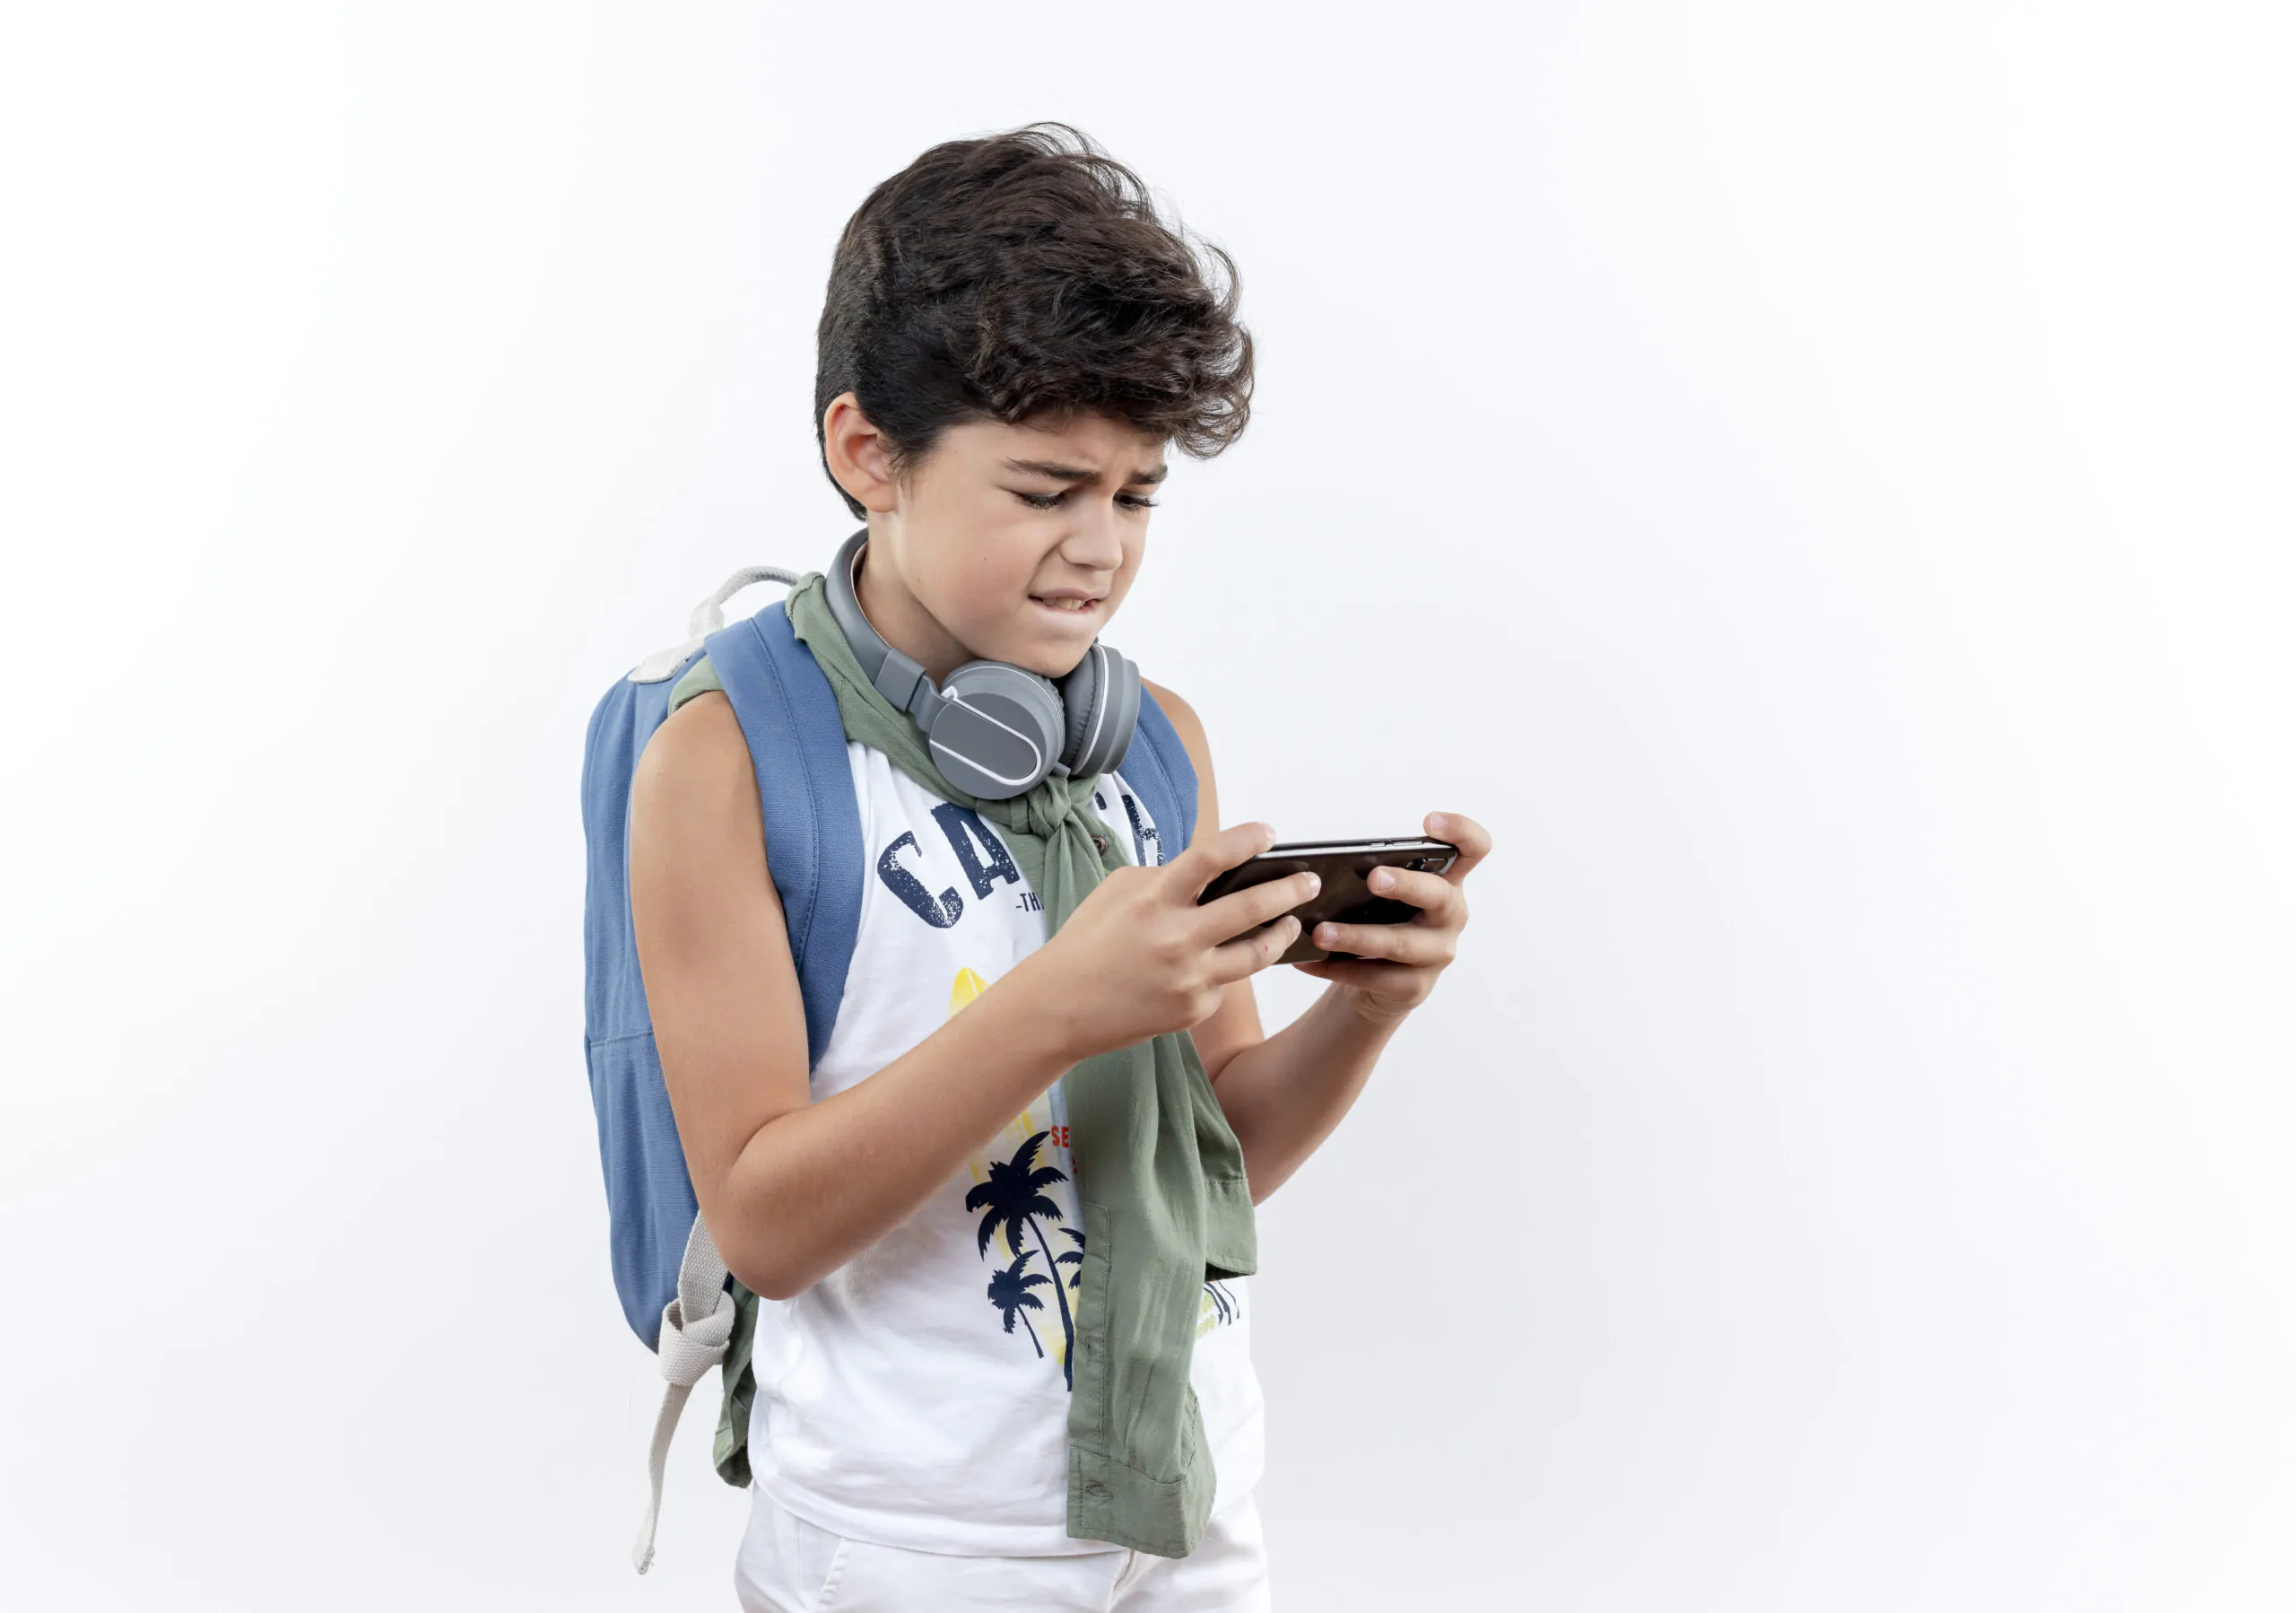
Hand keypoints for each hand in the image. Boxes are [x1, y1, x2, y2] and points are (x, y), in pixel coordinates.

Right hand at [1017, 820, 1321, 1062]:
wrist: (1060, 1007)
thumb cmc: (1088, 941)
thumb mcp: (1118, 892)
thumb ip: (1164, 879)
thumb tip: (1210, 875)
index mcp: (1154, 900)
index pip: (1211, 858)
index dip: (1246, 840)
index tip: (1270, 832)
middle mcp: (1177, 939)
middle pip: (1252, 909)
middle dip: (1290, 890)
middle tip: (1309, 881)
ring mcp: (1189, 978)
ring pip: (1256, 954)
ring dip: (1281, 934)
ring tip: (1291, 923)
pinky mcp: (1194, 1009)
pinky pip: (1224, 983)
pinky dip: (1224, 970)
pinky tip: (1218, 964)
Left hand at [1292, 811, 1490, 1024]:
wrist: (1381, 985)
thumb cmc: (1381, 922)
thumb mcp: (1384, 896)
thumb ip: (1371, 876)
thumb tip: (1317, 868)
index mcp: (1447, 882)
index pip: (1474, 849)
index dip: (1460, 831)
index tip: (1429, 821)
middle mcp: (1451, 915)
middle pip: (1440, 895)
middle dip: (1406, 885)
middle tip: (1372, 878)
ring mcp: (1437, 953)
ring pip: (1399, 943)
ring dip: (1356, 936)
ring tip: (1319, 932)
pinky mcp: (1415, 986)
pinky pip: (1375, 977)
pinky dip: (1336, 968)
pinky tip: (1307, 961)